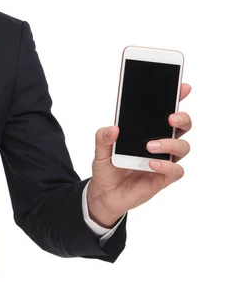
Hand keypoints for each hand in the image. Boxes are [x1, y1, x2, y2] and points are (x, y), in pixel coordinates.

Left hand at [87, 83, 191, 227]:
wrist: (104, 194)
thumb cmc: (106, 168)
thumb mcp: (99, 151)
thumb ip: (102, 138)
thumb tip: (113, 128)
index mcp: (145, 130)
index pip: (164, 110)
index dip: (175, 97)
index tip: (182, 87)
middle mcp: (158, 142)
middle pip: (181, 126)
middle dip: (181, 118)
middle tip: (170, 118)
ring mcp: (163, 160)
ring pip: (182, 147)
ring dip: (169, 143)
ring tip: (150, 146)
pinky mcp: (163, 178)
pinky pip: (175, 170)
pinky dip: (166, 166)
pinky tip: (151, 164)